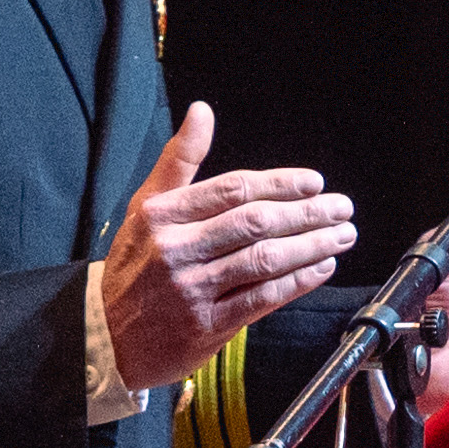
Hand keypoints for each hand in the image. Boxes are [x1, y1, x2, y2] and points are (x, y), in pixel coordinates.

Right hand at [95, 102, 353, 392]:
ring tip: (342, 235)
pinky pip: (262, 299)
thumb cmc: (134, 266)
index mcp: (162, 215)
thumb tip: (202, 111)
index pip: (232, 189)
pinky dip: (297, 282)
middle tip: (342, 207)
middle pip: (254, 223)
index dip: (279, 184)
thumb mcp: (144, 207)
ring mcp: (191, 290)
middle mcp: (175, 250)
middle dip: (306, 213)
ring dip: (311, 246)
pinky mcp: (206, 326)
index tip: (314, 183)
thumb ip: (179, 161)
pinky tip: (321, 268)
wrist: (105, 337)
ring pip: (264, 260)